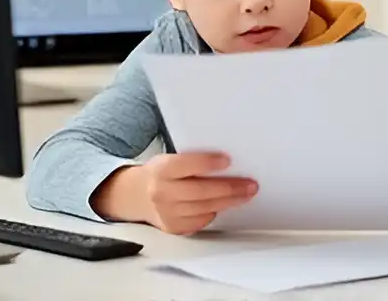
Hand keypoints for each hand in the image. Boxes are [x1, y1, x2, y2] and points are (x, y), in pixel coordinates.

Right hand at [94, 152, 256, 234]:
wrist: (137, 196)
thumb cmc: (161, 173)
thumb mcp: (169, 159)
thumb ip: (192, 161)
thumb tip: (227, 162)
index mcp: (161, 170)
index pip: (187, 165)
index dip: (208, 163)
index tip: (228, 160)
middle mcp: (162, 193)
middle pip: (201, 191)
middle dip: (229, 188)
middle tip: (250, 184)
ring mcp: (167, 213)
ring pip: (205, 208)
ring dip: (229, 202)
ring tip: (245, 194)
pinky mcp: (173, 228)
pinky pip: (200, 221)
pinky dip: (214, 212)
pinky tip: (224, 205)